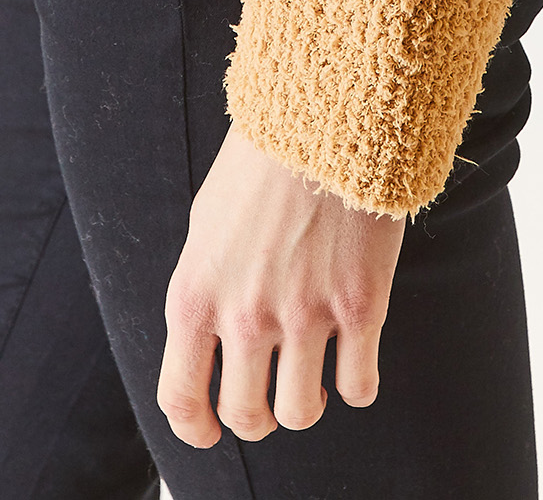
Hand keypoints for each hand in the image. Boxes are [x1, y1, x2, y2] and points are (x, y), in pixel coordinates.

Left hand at [158, 122, 404, 446]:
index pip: (180, 398)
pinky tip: (356, 359)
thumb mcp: (207, 225)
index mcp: (196, 294)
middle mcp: (245, 314)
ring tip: (313, 378)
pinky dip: (358, 384)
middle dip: (259, 417)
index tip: (210, 430)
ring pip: (302, 412)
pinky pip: (359, 388)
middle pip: (248, 416)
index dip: (195, 428)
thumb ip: (205, 289)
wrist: (325, 112)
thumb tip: (208, 346)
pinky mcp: (361, 306)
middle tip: (272, 396)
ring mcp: (305, 314)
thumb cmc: (262, 162)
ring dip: (306, 404)